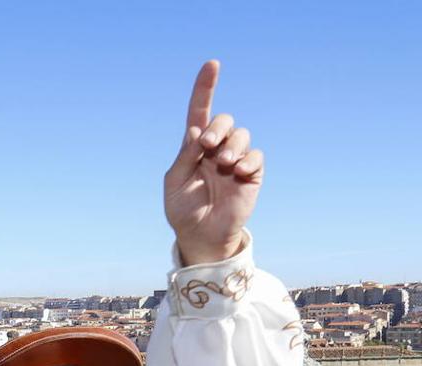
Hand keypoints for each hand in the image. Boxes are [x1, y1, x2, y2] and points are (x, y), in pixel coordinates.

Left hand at [164, 60, 263, 265]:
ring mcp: (235, 160)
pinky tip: (238, 173)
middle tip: (208, 145)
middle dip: (218, 127)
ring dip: (233, 146)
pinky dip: (248, 161)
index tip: (212, 64)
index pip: (200, 112)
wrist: (201, 235)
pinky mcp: (251, 174)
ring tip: (225, 164)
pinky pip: (256, 157)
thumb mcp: (175, 182)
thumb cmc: (183, 209)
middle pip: (224, 120)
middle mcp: (215, 149)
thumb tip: (196, 129)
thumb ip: (185, 156)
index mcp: (193, 147)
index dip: (205, 88)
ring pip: (242, 135)